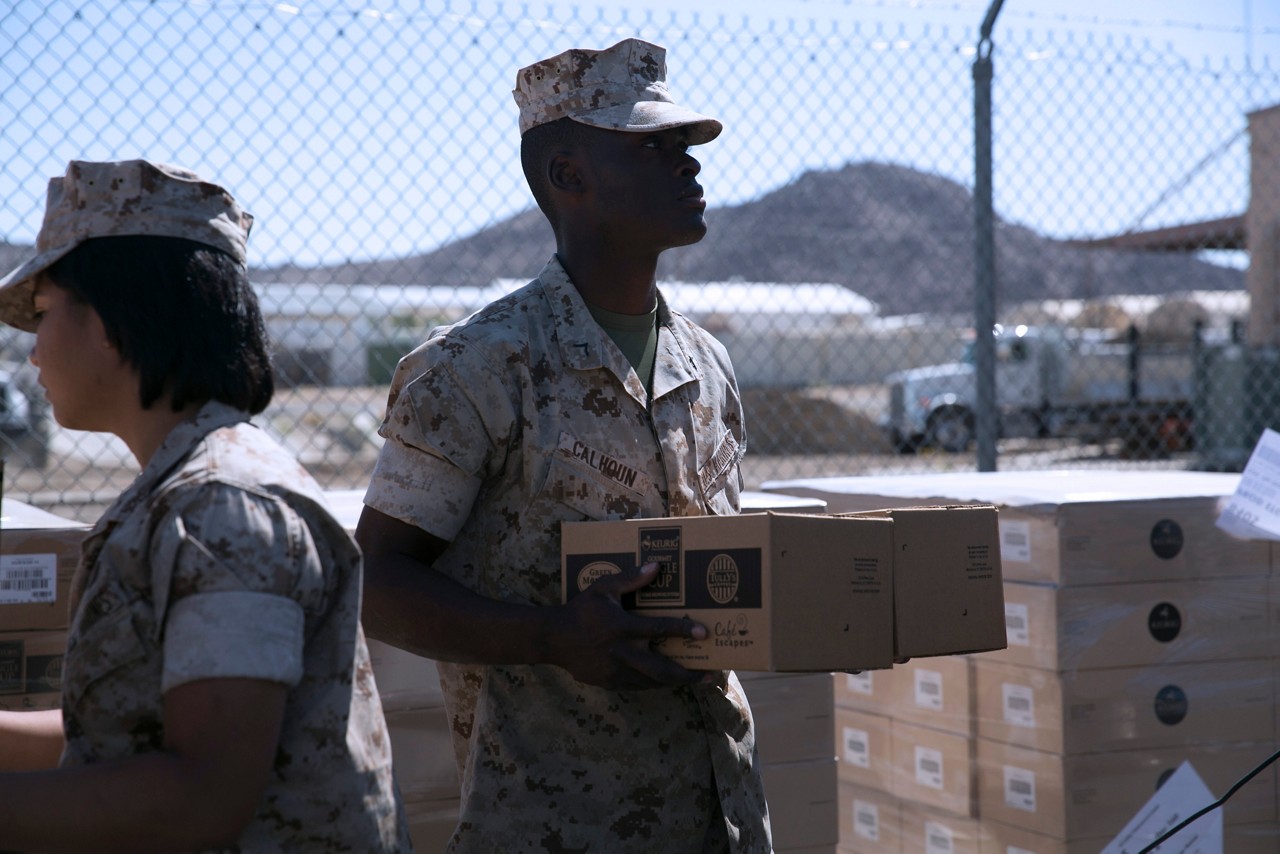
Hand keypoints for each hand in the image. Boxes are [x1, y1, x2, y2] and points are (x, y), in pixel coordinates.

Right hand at [548, 562, 707, 690]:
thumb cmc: (581, 610)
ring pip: (652, 682)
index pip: (658, 629)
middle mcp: (622, 653)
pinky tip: (667, 681)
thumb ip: (630, 578)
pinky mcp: (610, 683)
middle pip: (662, 670)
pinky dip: (655, 684)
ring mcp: (616, 672)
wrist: (554, 640)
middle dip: (689, 674)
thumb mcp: (603, 588)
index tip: (704, 633)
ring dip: (676, 682)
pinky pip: (638, 687)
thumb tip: (656, 567)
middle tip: (711, 674)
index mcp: (621, 627)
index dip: (683, 631)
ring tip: (696, 679)